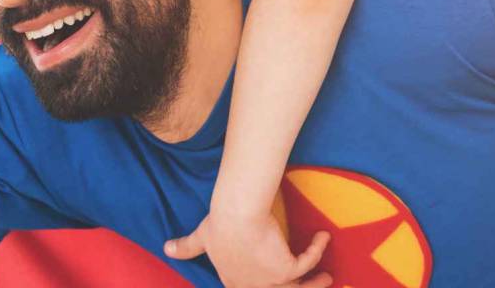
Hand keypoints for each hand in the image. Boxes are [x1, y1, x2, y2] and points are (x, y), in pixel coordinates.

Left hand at [164, 209, 330, 287]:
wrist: (236, 213)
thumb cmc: (218, 223)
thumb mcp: (201, 238)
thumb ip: (187, 246)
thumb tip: (166, 248)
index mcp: (235, 281)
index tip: (275, 283)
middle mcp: (253, 286)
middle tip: (314, 283)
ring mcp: (271, 281)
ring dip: (315, 283)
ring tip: (328, 277)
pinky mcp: (287, 269)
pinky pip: (308, 262)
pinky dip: (317, 249)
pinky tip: (322, 236)